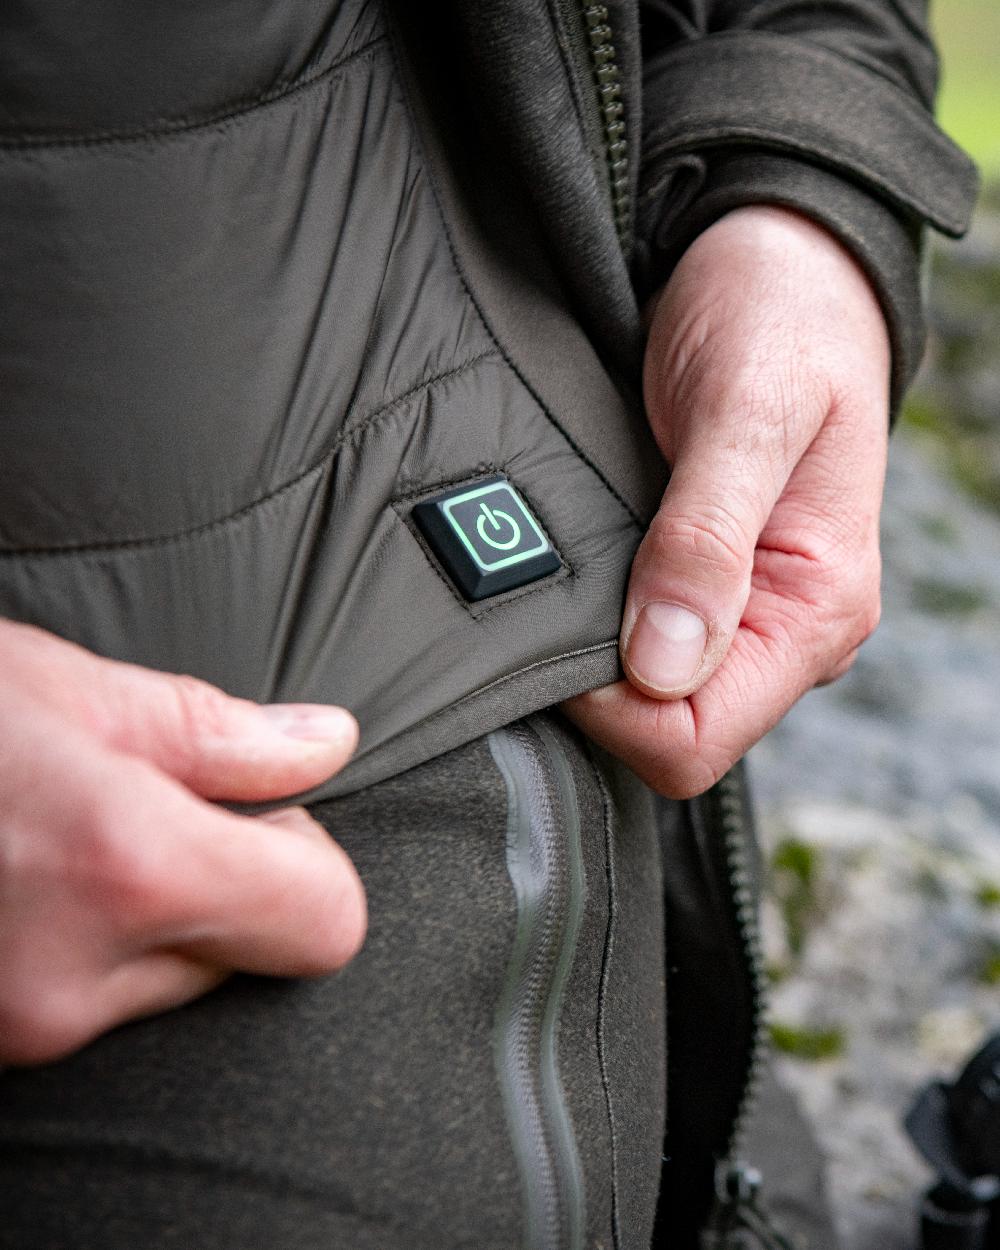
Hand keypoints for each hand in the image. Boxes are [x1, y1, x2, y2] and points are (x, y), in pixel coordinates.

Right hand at [0, 620, 365, 1065]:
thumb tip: (324, 745)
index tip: (266, 816)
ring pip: (173, 983)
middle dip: (230, 881)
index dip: (310, 859)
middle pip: (253, 953)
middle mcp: (78, 977)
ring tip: (67, 844)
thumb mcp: (73, 690)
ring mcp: (23, 1030)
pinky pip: (96, 1008)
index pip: (323, 921)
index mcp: (128, 866)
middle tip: (149, 811)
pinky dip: (92, 951)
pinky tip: (32, 885)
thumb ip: (221, 735)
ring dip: (153, 917)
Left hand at [565, 206, 888, 796]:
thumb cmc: (780, 316)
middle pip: (664, 728)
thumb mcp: (746, 411)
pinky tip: (570, 558)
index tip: (563, 626)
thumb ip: (706, 538)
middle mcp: (781, 629)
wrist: (783, 260)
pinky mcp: (701, 582)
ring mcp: (741, 610)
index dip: (614, 709)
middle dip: (593, 681)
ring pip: (642, 689)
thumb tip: (660, 665)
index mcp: (815, 612)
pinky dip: (589, 612)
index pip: (697, 738)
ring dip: (585, 644)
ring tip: (557, 560)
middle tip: (547, 581)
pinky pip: (633, 637)